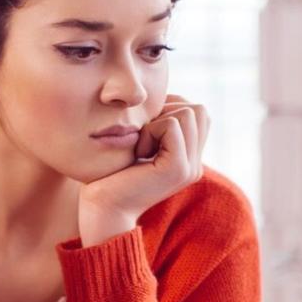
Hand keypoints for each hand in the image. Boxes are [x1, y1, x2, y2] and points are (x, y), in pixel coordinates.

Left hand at [77, 94, 208, 243]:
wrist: (101, 207)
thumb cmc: (112, 173)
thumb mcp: (141, 143)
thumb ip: (158, 124)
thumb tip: (164, 95)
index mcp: (189, 158)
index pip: (198, 112)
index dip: (171, 108)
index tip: (146, 129)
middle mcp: (195, 164)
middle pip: (199, 110)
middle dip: (168, 112)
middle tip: (144, 137)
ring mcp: (190, 168)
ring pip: (189, 113)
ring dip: (158, 121)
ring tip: (141, 147)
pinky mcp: (178, 168)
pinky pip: (171, 125)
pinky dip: (150, 131)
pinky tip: (138, 153)